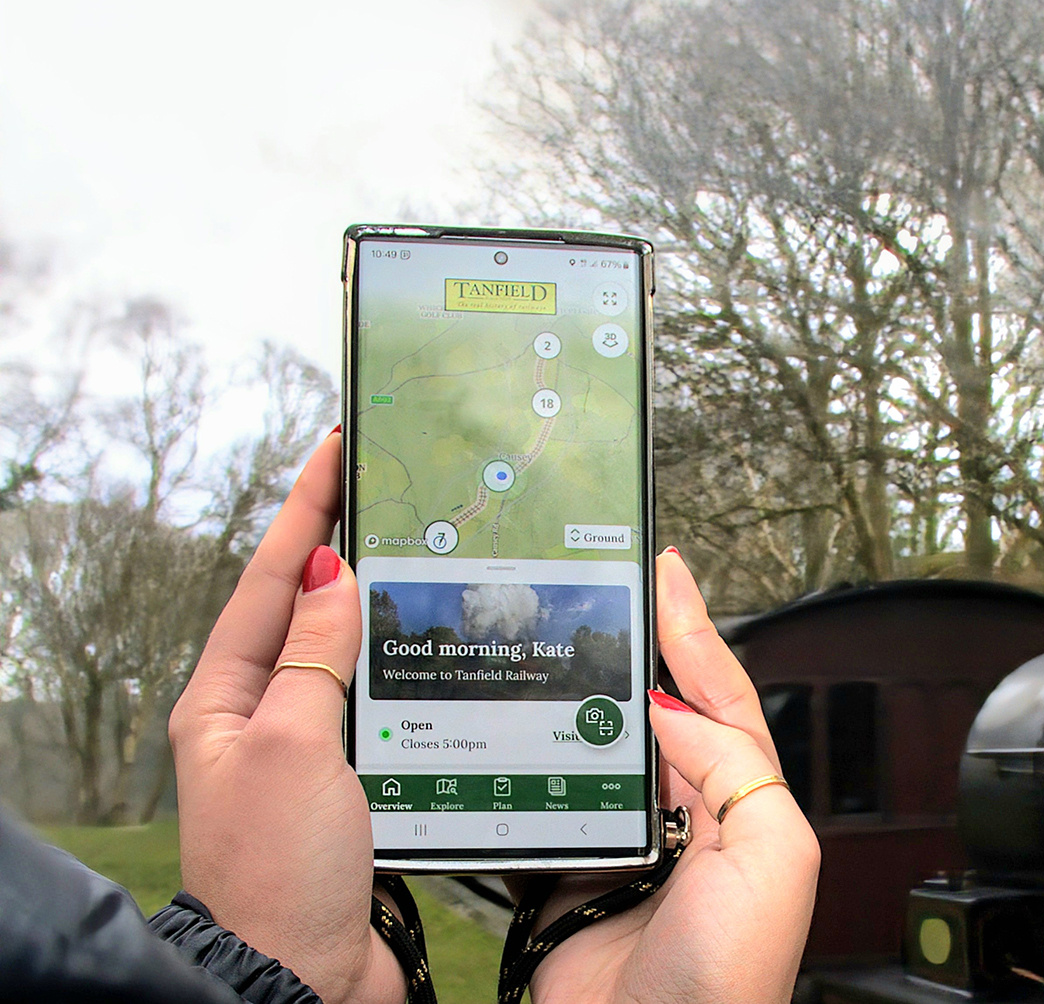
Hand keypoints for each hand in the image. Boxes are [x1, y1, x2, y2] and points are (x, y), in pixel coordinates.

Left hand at [168, 432, 403, 1003]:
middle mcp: (264, 720)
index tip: (337, 448)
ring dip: (386, 610)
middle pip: (307, 610)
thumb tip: (326, 575)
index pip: (268, 581)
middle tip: (390, 485)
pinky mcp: (355, 786)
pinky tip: (444, 652)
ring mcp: (310, 753)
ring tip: (425, 551)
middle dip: (346, 546)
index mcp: (225, 700)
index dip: (305, 510)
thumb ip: (311, 655)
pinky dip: (412, 674)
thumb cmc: (277, 869)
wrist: (302, 978)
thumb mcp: (290, 743)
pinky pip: (385, 710)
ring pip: (353, 658)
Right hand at [528, 548, 820, 1003]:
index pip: (719, 695)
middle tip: (602, 591)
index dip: (693, 630)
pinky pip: (539, 806)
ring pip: (591, 749)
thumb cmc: (729, 974)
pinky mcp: (566, 875)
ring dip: (572, 702)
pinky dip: (521, 770)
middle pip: (652, 712)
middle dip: (630, 653)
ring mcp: (622, 845)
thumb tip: (672, 708)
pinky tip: (508, 732)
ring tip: (554, 642)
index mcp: (740, 803)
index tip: (666, 572)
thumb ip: (731, 765)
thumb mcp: (769, 852)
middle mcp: (684, 818)